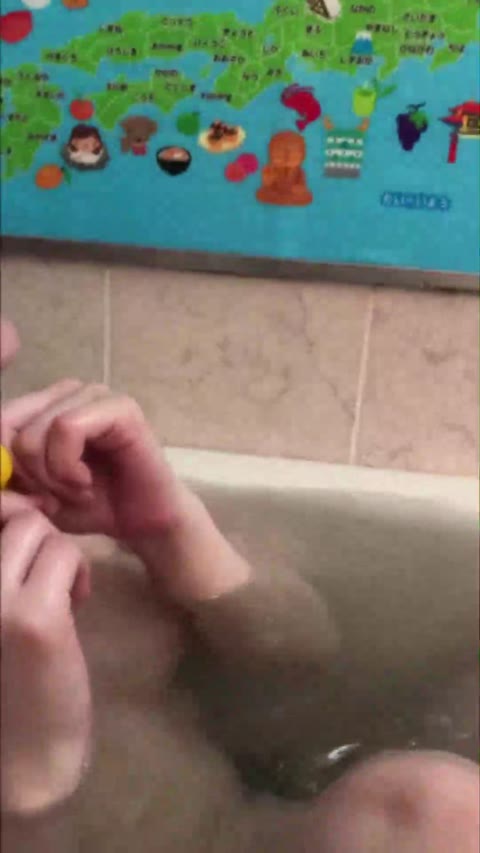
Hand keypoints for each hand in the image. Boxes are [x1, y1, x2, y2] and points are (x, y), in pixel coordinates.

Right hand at [1, 495, 90, 815]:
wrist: (21, 752)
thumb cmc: (5, 678)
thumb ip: (3, 568)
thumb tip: (23, 511)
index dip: (6, 509)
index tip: (26, 530)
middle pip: (8, 513)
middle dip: (37, 531)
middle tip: (50, 566)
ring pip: (37, 528)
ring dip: (59, 553)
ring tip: (62, 592)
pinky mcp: (34, 617)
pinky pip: (65, 554)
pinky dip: (78, 573)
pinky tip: (77, 605)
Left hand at [6, 382, 182, 539]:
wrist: (143, 522)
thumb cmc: (91, 507)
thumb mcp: (33, 495)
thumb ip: (7, 476)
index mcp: (45, 405)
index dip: (2, 461)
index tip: (28, 494)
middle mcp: (68, 392)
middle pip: (8, 426)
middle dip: (27, 475)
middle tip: (55, 496)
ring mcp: (94, 395)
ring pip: (37, 431)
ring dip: (50, 476)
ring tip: (76, 490)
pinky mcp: (119, 407)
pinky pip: (67, 428)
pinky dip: (68, 467)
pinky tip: (86, 483)